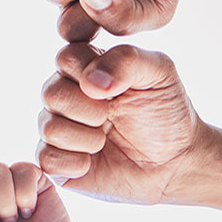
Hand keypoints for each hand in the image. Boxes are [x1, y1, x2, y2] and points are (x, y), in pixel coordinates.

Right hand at [38, 43, 201, 197]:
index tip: (118, 90)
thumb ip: (126, 60)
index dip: (91, 76)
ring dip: (85, 139)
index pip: (65, 58)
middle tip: (111, 117)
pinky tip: (92, 162)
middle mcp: (65, 94)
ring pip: (48, 128)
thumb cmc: (166, 113)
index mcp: (85, 67)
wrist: (175, 162)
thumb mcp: (159, 73)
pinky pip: (46, 159)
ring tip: (105, 141)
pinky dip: (74, 163)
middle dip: (89, 110)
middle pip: (51, 94)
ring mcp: (58, 127)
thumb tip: (90, 83)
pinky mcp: (56, 161)